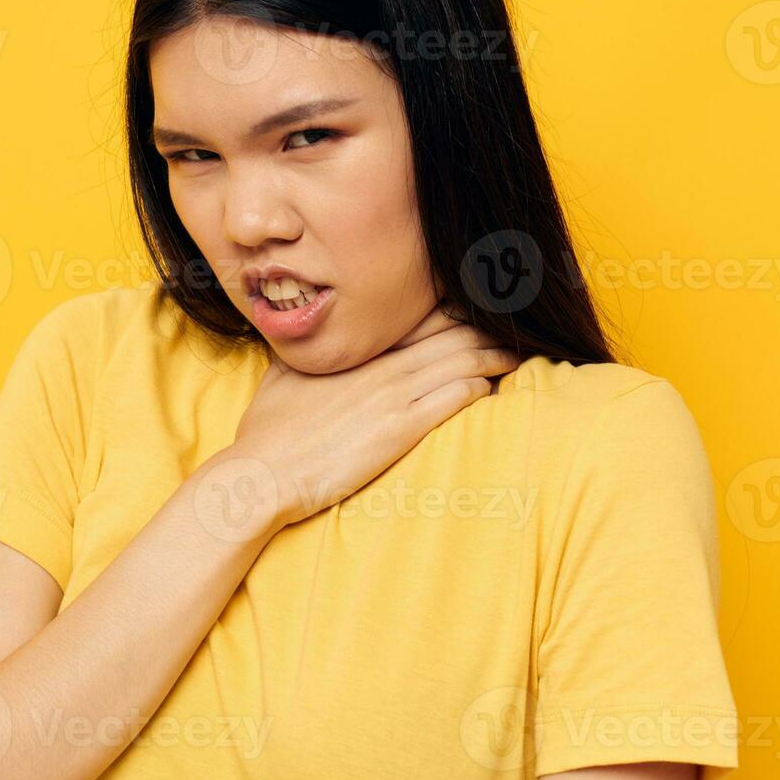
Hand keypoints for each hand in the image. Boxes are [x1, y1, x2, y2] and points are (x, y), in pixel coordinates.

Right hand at [229, 303, 521, 529]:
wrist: (264, 474)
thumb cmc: (269, 431)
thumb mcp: (281, 376)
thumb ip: (306, 352)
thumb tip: (305, 334)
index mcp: (355, 350)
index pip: (416, 315)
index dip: (451, 308)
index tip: (473, 306)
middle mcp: (380, 365)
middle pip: (449, 332)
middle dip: (484, 328)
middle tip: (510, 327)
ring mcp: (392, 395)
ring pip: (460, 361)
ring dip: (493, 356)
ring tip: (516, 354)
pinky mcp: (400, 429)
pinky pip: (454, 399)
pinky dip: (478, 389)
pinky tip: (491, 389)